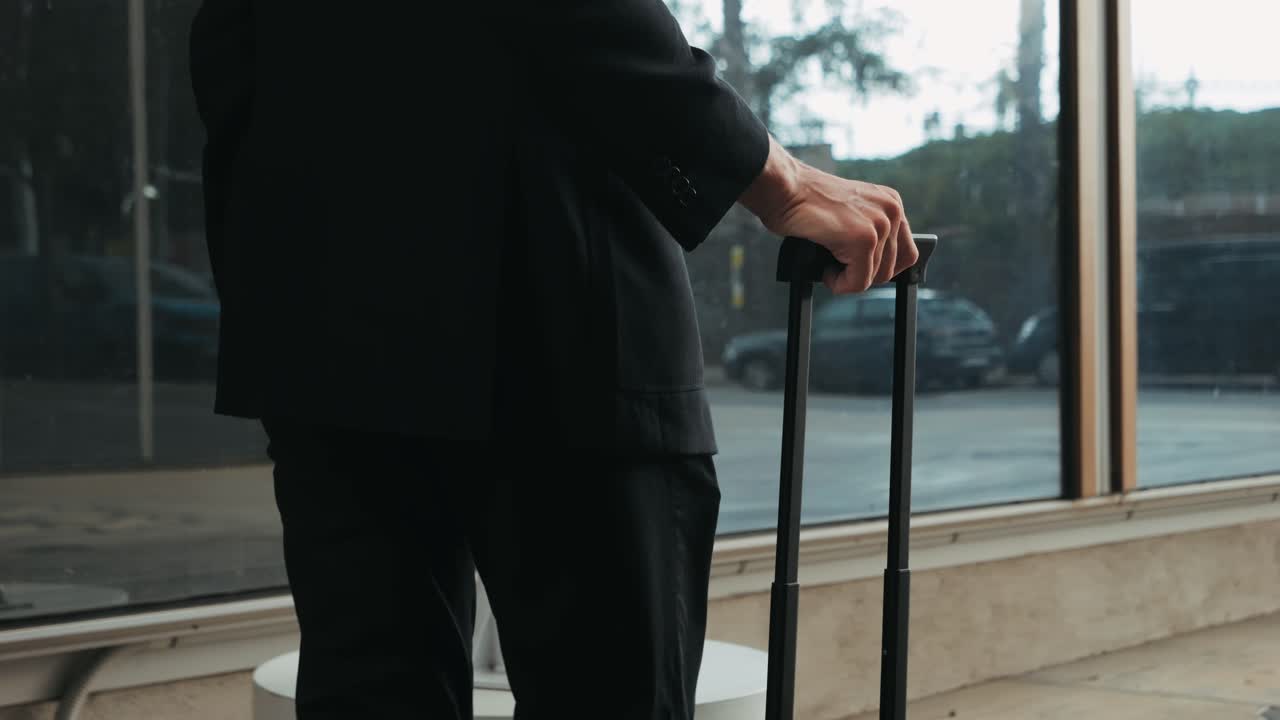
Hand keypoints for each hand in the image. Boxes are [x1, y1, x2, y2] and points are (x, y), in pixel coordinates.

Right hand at [739, 136, 918, 293]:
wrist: (783, 188)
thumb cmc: (804, 202)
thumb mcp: (849, 213)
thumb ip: (869, 231)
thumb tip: (875, 268)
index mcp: (890, 203)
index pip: (906, 252)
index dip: (881, 268)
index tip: (860, 270)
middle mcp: (891, 210)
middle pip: (892, 269)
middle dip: (862, 275)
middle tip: (837, 267)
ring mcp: (880, 224)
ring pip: (874, 278)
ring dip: (848, 279)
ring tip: (828, 264)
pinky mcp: (863, 239)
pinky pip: (858, 282)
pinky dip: (839, 284)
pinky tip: (825, 269)